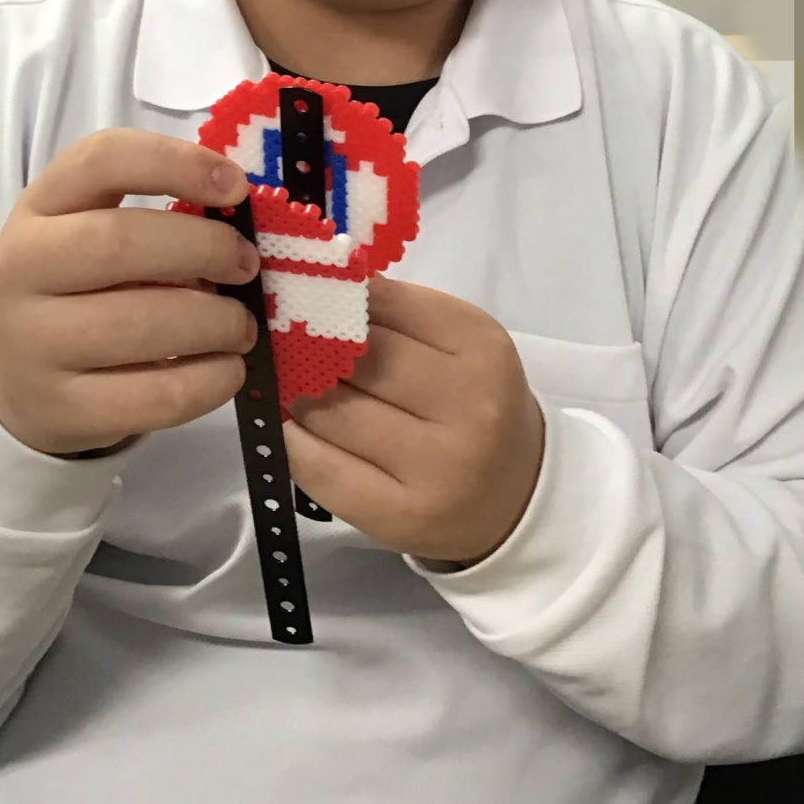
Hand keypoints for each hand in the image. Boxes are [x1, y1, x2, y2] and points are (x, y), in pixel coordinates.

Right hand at [0, 128, 261, 455]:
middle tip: (246, 266)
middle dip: (205, 250)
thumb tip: (245, 222)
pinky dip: (211, 380)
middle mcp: (22, 267)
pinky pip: (156, 396)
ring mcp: (35, 343)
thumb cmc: (80, 290)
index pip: (101, 161)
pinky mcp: (65, 408)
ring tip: (239, 326)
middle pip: (120, 242)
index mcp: (39, 207)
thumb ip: (154, 215)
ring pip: (141, 324)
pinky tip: (226, 369)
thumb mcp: (93, 232)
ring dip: (215, 322)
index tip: (236, 186)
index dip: (176, 163)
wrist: (20, 381)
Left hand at [282, 276, 544, 566]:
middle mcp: (468, 408)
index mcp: (482, 349)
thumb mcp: (460, 347)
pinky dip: (294, 442)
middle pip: (357, 360)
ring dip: (298, 395)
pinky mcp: (398, 516)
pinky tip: (295, 429)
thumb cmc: (477, 406)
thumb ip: (398, 314)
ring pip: (332, 413)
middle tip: (286, 343)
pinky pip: (319, 469)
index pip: (385, 304)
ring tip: (293, 388)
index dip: (335, 297)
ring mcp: (434, 468)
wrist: (517, 497)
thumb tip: (318, 287)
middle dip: (311, 349)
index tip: (307, 297)